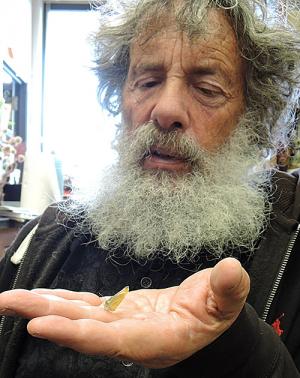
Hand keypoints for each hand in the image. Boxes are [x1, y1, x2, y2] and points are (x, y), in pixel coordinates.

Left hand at [0, 257, 248, 367]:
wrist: (204, 320)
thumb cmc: (216, 313)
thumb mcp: (228, 301)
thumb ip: (228, 289)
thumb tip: (232, 269)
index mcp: (155, 339)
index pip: (111, 339)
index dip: (77, 333)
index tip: (40, 323)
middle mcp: (130, 336)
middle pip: (83, 328)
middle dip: (44, 316)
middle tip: (7, 304)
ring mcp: (120, 323)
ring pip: (79, 316)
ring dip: (46, 307)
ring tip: (12, 301)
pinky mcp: (118, 311)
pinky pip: (86, 307)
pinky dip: (64, 301)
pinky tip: (44, 297)